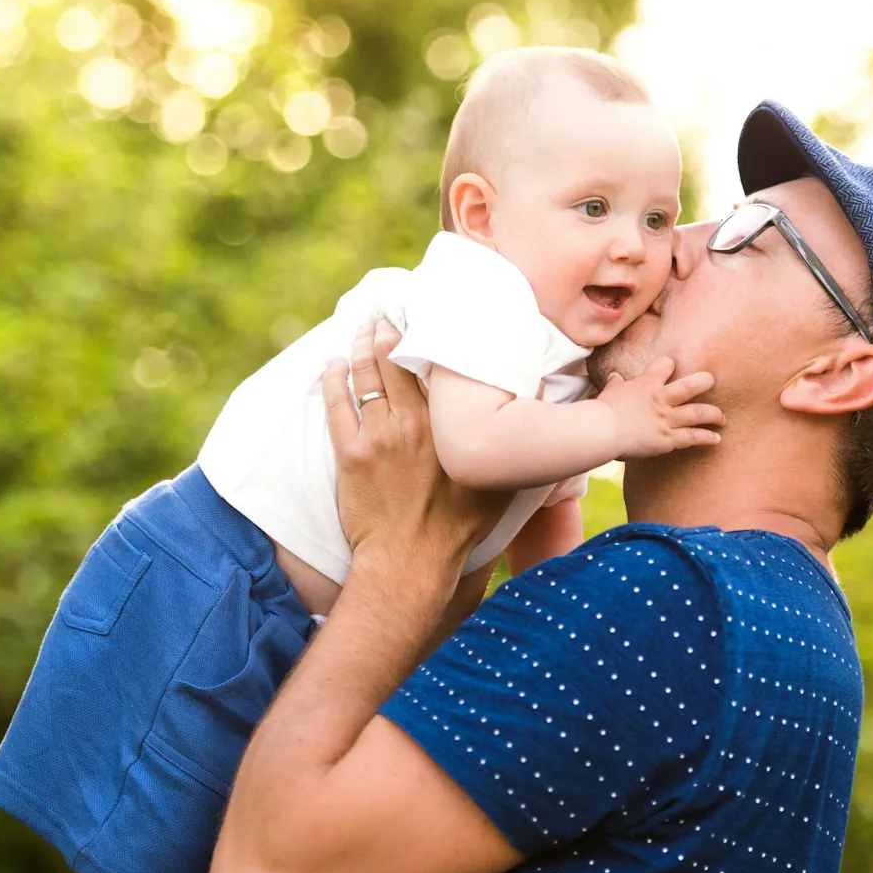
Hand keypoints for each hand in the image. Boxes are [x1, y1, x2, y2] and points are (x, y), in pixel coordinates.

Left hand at [322, 321, 507, 589]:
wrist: (411, 561)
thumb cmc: (460, 528)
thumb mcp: (501, 485)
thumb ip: (510, 448)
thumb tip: (540, 423)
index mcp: (449, 424)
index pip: (436, 364)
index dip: (428, 335)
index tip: (426, 315)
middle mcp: (413, 421)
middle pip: (394, 359)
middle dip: (386, 329)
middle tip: (384, 311)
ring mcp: (378, 435)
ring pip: (364, 375)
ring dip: (359, 346)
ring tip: (360, 327)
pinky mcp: (349, 452)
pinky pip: (337, 403)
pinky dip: (333, 379)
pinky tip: (332, 363)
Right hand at [593, 357, 722, 458]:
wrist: (602, 431)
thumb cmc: (602, 411)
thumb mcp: (610, 392)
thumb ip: (616, 384)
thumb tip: (615, 376)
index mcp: (647, 384)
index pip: (665, 365)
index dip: (669, 364)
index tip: (672, 366)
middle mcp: (661, 398)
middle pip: (692, 386)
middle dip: (705, 382)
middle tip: (712, 381)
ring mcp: (667, 419)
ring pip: (699, 412)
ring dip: (714, 414)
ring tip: (721, 417)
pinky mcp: (668, 438)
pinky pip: (693, 437)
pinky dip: (707, 438)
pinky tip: (716, 439)